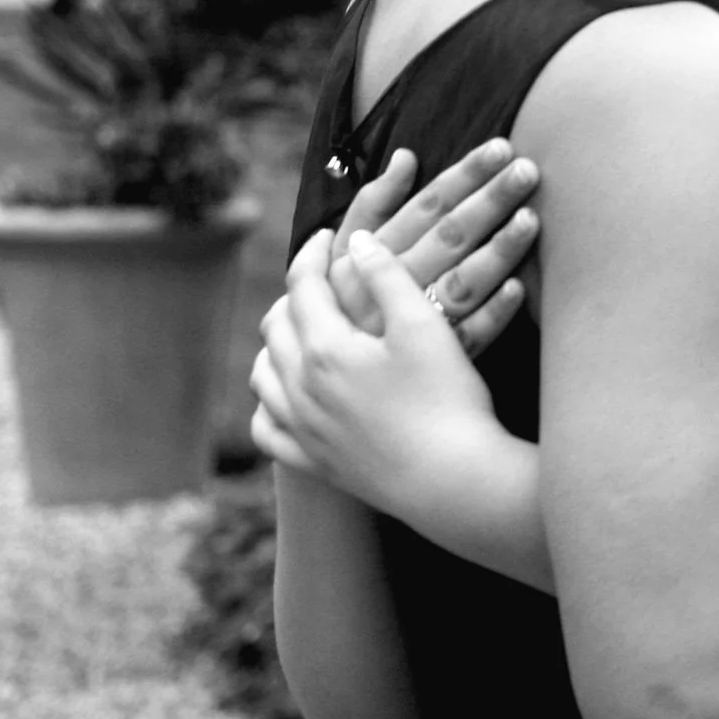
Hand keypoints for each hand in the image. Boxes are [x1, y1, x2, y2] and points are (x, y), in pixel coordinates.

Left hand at [252, 227, 511, 518]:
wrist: (454, 481)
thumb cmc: (446, 398)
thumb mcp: (424, 325)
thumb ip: (386, 276)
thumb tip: (356, 239)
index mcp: (324, 348)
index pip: (302, 286)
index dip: (311, 253)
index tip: (326, 236)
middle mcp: (300, 388)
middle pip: (276, 326)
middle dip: (294, 293)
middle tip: (320, 278)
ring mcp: (303, 430)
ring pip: (263, 374)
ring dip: (277, 343)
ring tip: (304, 330)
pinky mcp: (314, 463)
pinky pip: (268, 428)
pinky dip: (270, 403)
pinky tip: (289, 394)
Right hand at [327, 139, 540, 352]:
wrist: (331, 380)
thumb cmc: (342, 303)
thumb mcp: (342, 253)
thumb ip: (371, 204)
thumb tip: (405, 156)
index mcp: (369, 257)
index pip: (424, 208)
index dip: (464, 176)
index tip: (501, 148)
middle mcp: (391, 289)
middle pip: (448, 238)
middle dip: (490, 201)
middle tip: (527, 170)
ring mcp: (414, 328)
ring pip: (462, 284)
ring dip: (498, 251)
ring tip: (532, 218)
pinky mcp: (435, 362)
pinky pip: (468, 337)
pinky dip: (493, 315)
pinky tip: (519, 289)